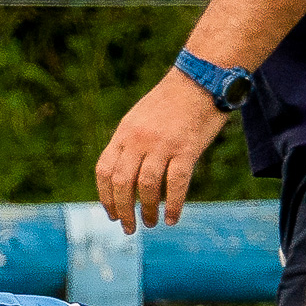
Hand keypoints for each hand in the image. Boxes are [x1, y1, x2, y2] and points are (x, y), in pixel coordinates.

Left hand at [95, 68, 230, 233]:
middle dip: (123, 211)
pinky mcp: (186, 148)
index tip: (112, 213)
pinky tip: (172, 218)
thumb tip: (126, 176)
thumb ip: (130, 142)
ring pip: (147, 187)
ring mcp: (162, 144)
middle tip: (129, 228)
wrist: (201, 78)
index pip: (104, 171)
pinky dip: (173, 205)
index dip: (106, 197)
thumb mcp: (141, 117)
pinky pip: (176, 184)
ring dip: (147, 211)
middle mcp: (139, 139)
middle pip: (122, 183)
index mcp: (124, 132)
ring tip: (151, 223)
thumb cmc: (172, 102)